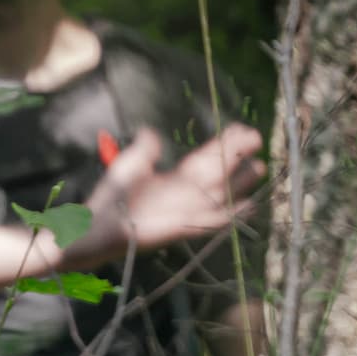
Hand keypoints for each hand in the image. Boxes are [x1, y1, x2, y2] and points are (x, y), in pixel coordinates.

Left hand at [84, 125, 263, 262]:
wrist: (96, 227)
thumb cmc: (111, 198)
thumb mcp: (130, 165)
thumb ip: (145, 148)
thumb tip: (150, 131)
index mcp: (178, 177)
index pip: (209, 156)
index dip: (227, 142)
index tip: (242, 127)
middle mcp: (189, 191)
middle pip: (222, 170)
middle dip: (239, 154)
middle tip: (257, 138)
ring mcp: (190, 209)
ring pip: (225, 193)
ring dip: (242, 182)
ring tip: (260, 168)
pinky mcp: (186, 226)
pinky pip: (216, 221)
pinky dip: (234, 214)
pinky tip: (250, 205)